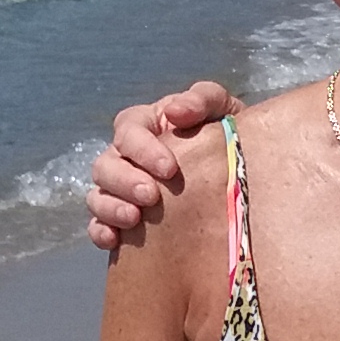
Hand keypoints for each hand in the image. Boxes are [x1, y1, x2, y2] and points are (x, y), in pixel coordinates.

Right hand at [86, 82, 235, 255]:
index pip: (128, 131)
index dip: (143, 149)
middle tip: (151, 196)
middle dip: (125, 181)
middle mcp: (125, 157)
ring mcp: (119, 190)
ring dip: (111, 207)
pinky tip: (114, 240)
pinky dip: (100, 231)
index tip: (169, 169)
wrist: (243, 174)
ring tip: (134, 219)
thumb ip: (202, 99)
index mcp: (144, 126)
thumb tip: (175, 111)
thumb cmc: (226, 134)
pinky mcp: (120, 220)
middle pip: (105, 165)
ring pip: (97, 195)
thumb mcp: (221, 110)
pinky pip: (96, 225)